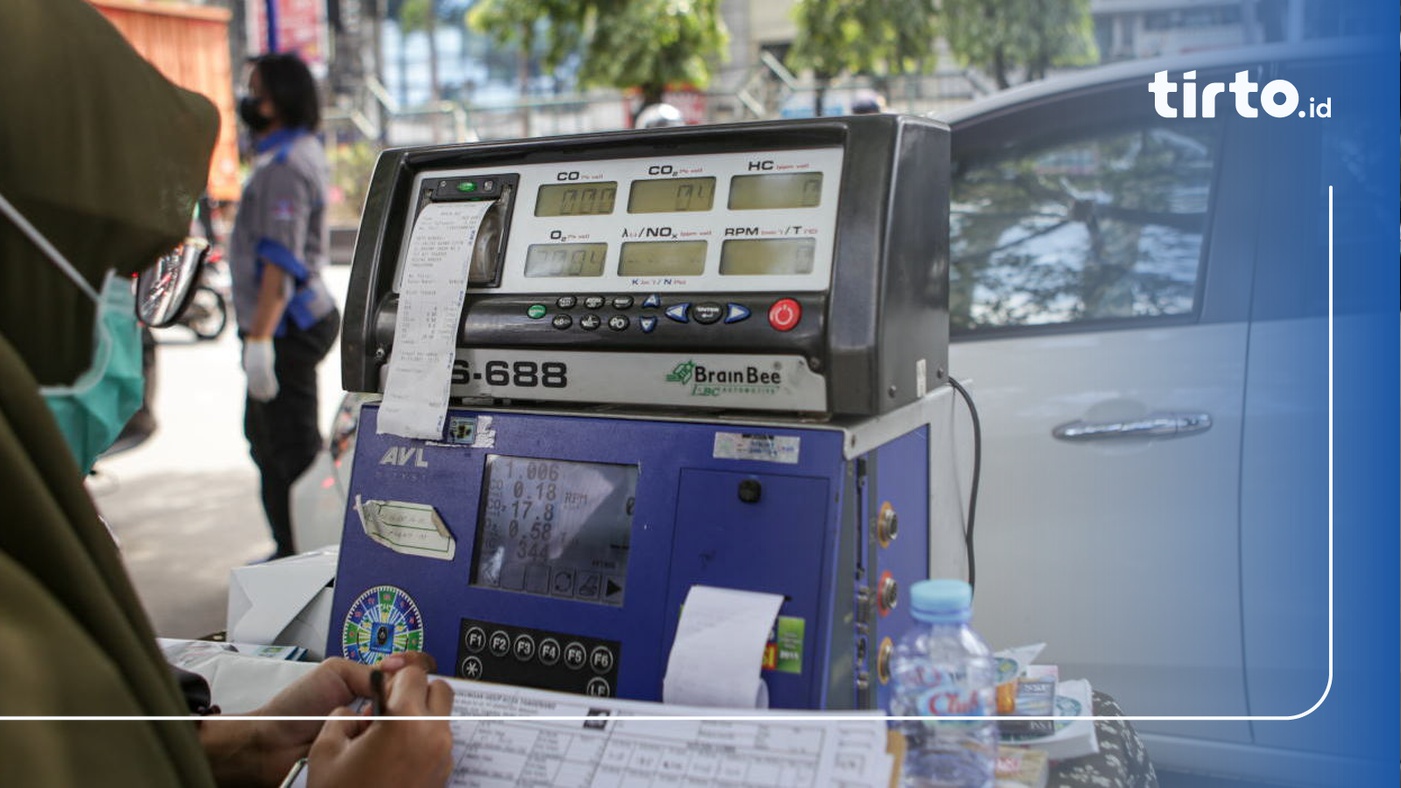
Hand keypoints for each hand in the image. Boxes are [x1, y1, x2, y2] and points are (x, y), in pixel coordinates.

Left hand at [199, 653, 439, 786]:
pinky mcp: (369, 755)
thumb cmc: (296, 706)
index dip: (415, 668)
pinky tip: (387, 738)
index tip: (420, 667)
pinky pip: (389, 745)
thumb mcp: (335, 673)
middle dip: (413, 693)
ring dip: (401, 717)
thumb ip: (370, 672)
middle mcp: (375, 707)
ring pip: (403, 721)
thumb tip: (400, 670)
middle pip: (408, 697)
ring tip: (391, 717)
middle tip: (411, 693)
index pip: (403, 671)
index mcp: (367, 682)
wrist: (274, 744)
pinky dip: (392, 741)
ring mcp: (373, 732)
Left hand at [242, 337, 277, 400]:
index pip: (251, 384)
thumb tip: (248, 373)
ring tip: (271, 397)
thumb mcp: (250, 360)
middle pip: (257, 386)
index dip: (254, 392)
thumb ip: (250, 368)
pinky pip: (270, 378)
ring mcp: (260, 368)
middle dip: (261, 394)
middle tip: (265, 400)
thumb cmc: (254, 349)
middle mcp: (253, 370)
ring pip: (264, 384)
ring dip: (267, 392)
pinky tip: (275, 390)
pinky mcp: (266, 365)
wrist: (257, 339)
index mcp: (248, 370)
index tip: (257, 397)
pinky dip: (272, 385)